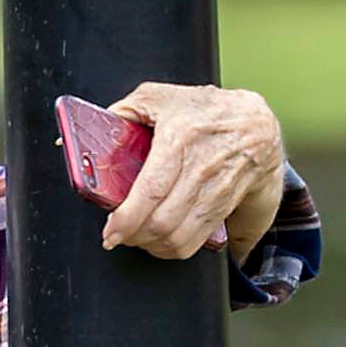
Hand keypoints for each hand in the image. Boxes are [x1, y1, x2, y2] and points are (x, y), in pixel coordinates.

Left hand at [101, 82, 291, 263]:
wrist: (256, 124)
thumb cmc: (204, 110)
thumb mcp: (161, 97)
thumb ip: (124, 112)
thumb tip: (89, 132)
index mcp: (180, 137)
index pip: (150, 191)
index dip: (126, 219)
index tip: (111, 231)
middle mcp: (201, 167)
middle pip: (162, 221)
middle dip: (133, 236)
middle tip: (118, 234)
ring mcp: (215, 190)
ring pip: (179, 237)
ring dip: (151, 246)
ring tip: (137, 238)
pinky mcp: (223, 207)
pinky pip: (196, 241)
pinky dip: (172, 249)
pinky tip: (160, 241)